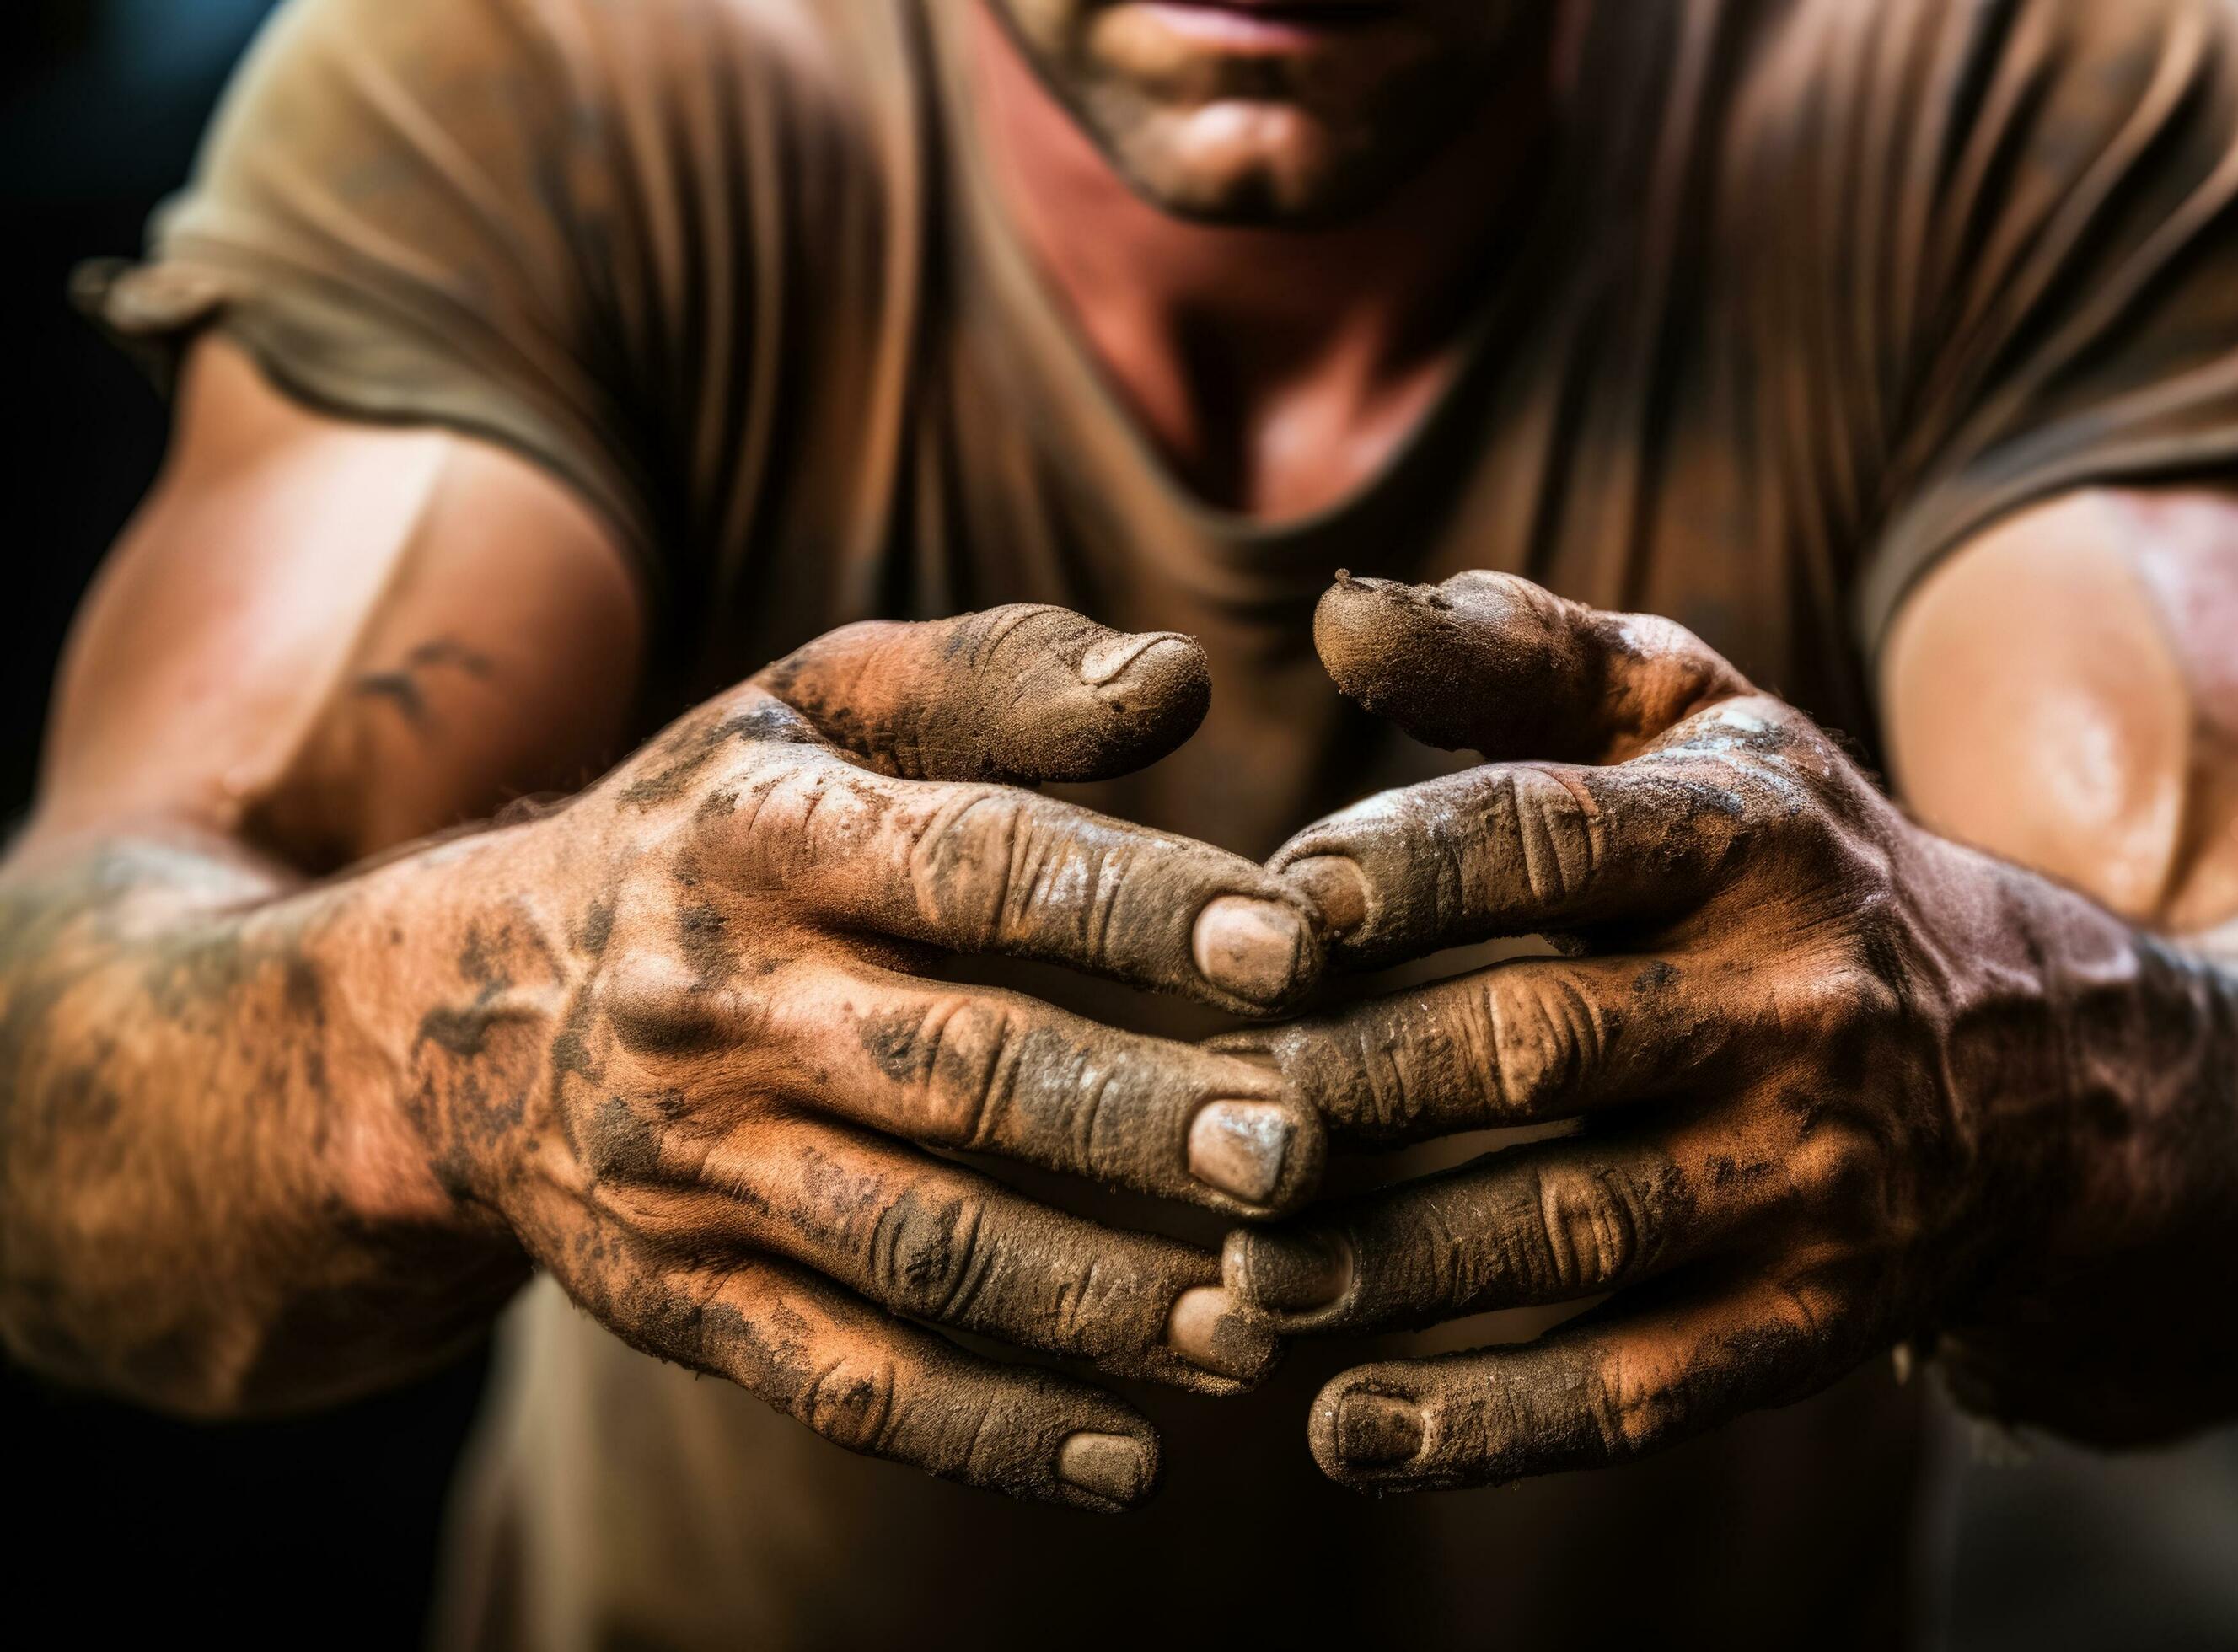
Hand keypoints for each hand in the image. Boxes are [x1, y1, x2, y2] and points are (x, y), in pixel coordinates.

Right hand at [357, 606, 1328, 1509]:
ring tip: (1257, 1321)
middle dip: (1136, 1117)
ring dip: (1093, 1296)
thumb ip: (993, 678)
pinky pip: (841, 1381)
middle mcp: (718, 1005)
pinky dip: (986, 1432)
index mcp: (765, 835)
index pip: (970, 866)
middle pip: (956, 1071)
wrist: (451, 1012)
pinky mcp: (676, 1300)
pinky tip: (1128, 1461)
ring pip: (916, 1246)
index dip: (1131, 907)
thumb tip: (1180, 681)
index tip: (1291, 947)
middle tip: (1300, 1149)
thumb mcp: (810, 711)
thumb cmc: (707, 834)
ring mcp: (690, 1169)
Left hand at [1220, 572, 2092, 1489]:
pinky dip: (1487, 1427)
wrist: (2040, 1069)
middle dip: (1359, 1082)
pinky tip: (1343, 1436)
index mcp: (1748, 834)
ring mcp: (1810, 1178)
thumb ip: (1519, 653)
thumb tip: (1334, 614)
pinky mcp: (1805, 1325)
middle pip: (1541, 1043)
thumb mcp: (1693, 720)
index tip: (1270, 907)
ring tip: (1242, 1276)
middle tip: (1204, 1111)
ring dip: (1392, 1262)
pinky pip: (1639, 1389)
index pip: (1554, 838)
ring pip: (1575, 1226)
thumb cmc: (1787, 865)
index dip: (1404, 870)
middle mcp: (1793, 1004)